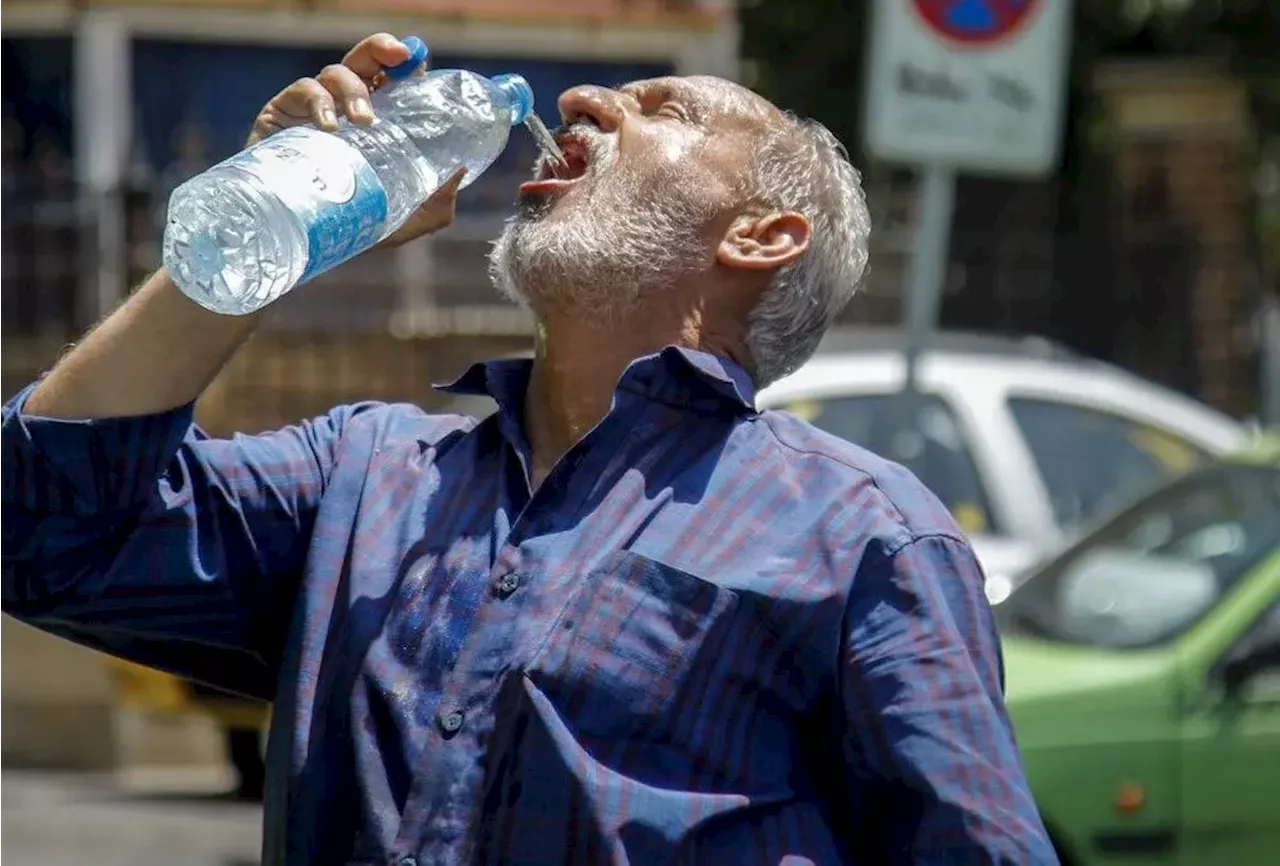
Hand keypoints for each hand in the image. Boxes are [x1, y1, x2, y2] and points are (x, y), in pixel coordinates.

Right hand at [245, 32, 463, 247]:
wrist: (304, 244)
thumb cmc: (355, 226)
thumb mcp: (406, 219)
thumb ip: (437, 202)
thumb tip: (461, 169)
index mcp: (378, 121)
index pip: (394, 80)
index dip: (407, 65)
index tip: (418, 65)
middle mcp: (347, 107)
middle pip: (365, 61)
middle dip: (382, 50)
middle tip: (398, 57)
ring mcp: (315, 109)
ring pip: (336, 73)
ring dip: (354, 90)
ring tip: (364, 121)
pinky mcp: (282, 115)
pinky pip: (301, 92)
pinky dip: (318, 103)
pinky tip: (329, 128)